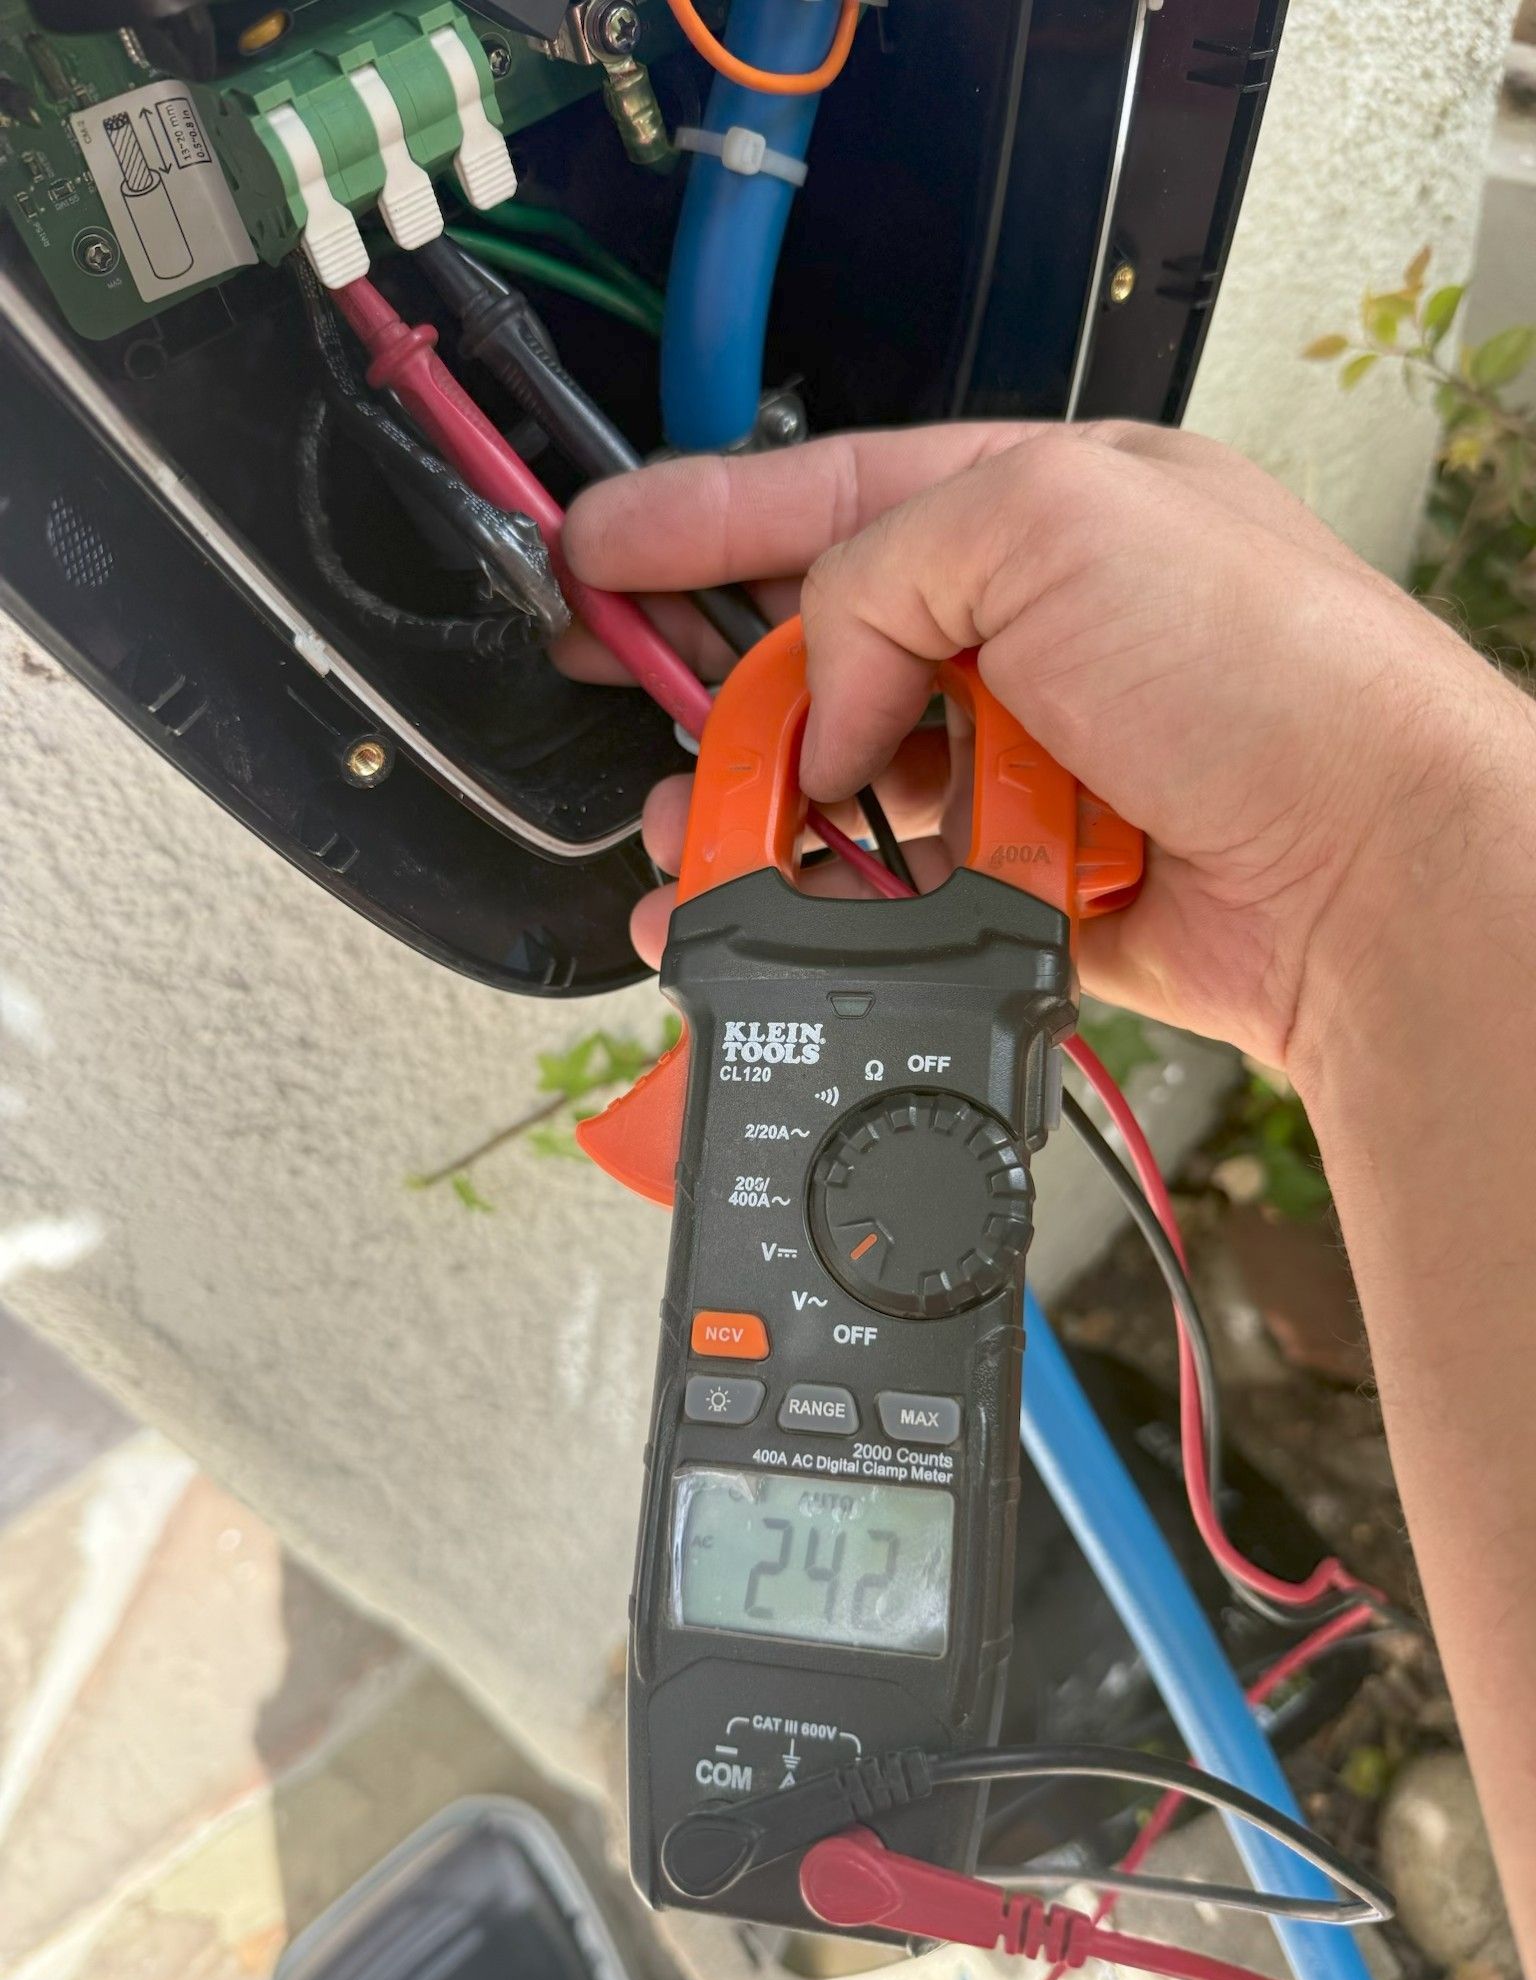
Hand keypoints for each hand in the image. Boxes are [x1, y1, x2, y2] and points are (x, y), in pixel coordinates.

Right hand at [558, 420, 1523, 1070]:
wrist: (1366, 875)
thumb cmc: (1270, 675)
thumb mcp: (1052, 520)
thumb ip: (886, 570)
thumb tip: (821, 699)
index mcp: (1042, 515)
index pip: (834, 498)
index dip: (702, 517)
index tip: (597, 549)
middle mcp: (1031, 639)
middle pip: (823, 647)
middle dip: (710, 676)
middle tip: (620, 689)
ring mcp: (1027, 767)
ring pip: (841, 781)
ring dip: (750, 805)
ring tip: (687, 828)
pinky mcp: (1022, 885)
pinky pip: (884, 887)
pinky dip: (815, 900)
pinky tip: (752, 906)